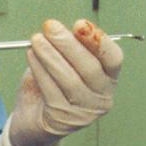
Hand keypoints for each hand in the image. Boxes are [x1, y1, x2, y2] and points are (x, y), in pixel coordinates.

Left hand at [7, 19, 124, 145]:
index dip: (98, 40)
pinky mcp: (63, 121)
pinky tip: (31, 56)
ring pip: (70, 79)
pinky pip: (51, 91)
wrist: (32, 121)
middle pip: (91, 68)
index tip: (79, 24)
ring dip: (51, 55)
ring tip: (36, 39)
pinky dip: (40, 70)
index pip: (113, 58)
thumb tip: (61, 29)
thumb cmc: (50, 86)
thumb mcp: (63, 62)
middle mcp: (102, 98)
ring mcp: (84, 113)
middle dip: (69, 44)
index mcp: (109, 79)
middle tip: (50, 27)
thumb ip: (67, 48)